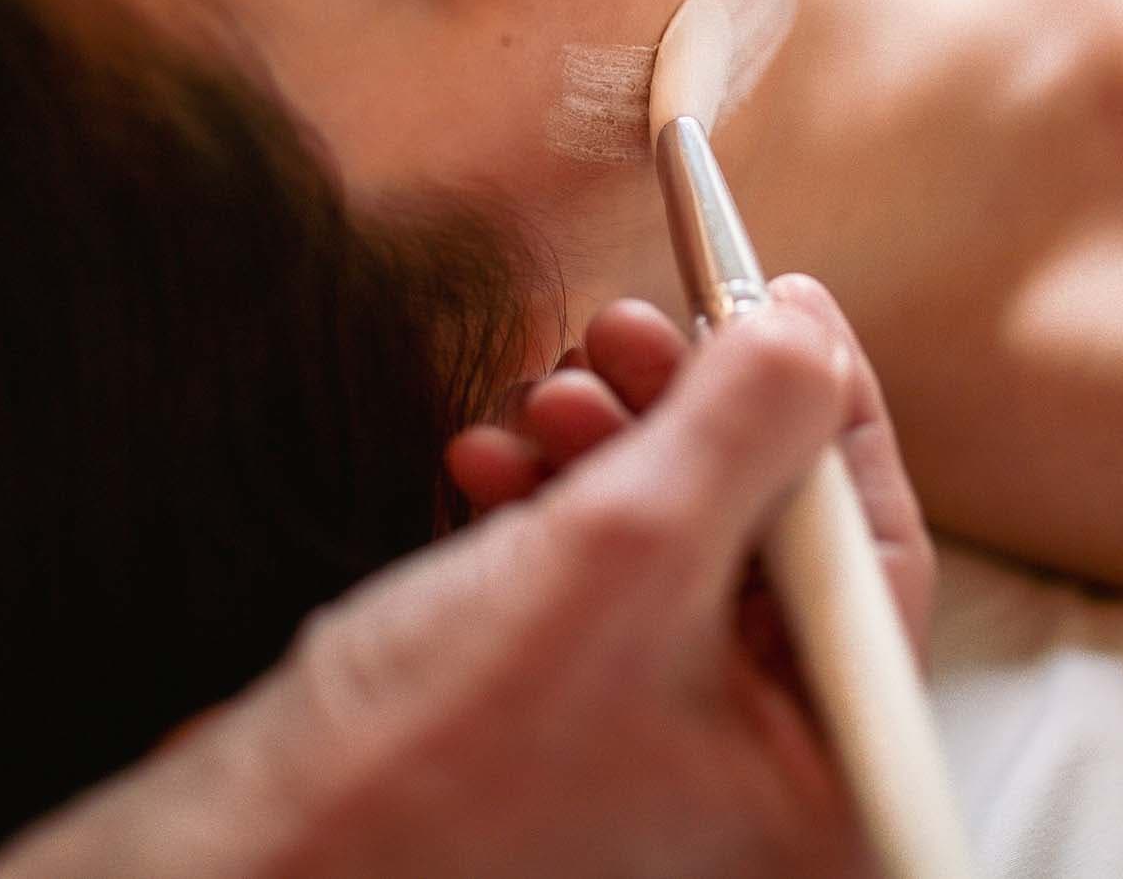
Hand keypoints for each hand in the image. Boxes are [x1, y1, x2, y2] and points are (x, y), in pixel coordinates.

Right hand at [0, 276, 932, 878]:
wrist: (251, 857)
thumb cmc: (439, 765)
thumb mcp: (625, 557)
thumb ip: (743, 430)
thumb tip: (807, 341)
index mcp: (810, 771)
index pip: (871, 552)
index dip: (831, 408)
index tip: (786, 299)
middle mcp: (744, 767)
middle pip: (764, 532)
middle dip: (690, 412)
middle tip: (625, 325)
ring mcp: (647, 742)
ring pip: (665, 538)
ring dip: (601, 444)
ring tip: (535, 398)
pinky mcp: (554, 715)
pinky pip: (584, 575)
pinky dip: (540, 503)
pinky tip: (480, 463)